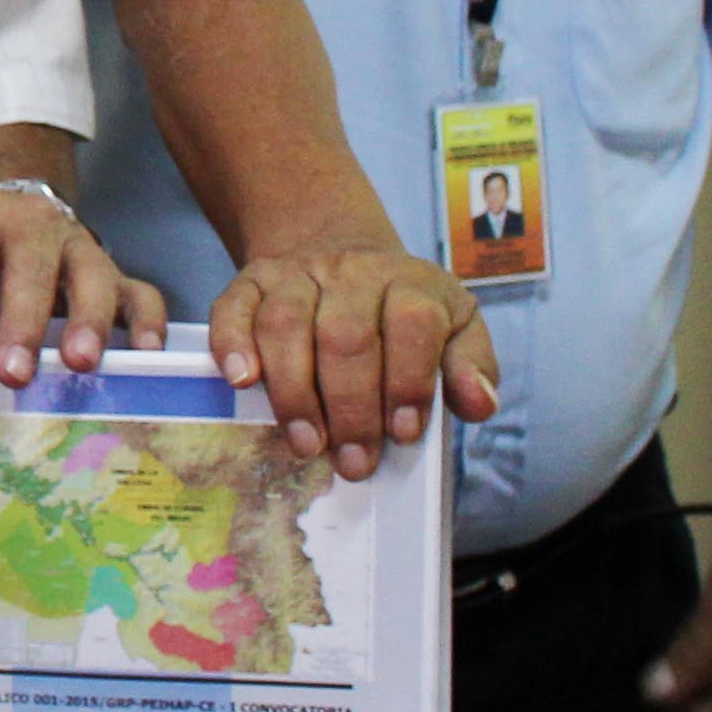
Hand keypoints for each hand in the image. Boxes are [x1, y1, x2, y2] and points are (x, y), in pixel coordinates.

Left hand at [0, 185, 165, 384]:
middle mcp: (29, 221)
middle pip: (31, 264)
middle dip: (22, 321)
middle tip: (11, 373)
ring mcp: (78, 245)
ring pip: (94, 274)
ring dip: (89, 319)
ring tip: (79, 364)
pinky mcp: (113, 271)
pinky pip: (140, 291)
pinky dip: (146, 321)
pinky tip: (141, 355)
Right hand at [202, 233, 495, 477]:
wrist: (342, 250)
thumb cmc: (402, 312)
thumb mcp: (455, 327)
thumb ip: (471, 365)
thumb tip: (479, 404)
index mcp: (410, 283)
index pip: (412, 323)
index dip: (407, 381)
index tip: (402, 434)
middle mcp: (352, 272)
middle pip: (345, 334)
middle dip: (350, 407)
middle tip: (352, 460)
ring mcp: (297, 273)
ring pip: (286, 324)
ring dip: (295, 392)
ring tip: (306, 444)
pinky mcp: (252, 280)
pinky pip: (233, 307)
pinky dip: (232, 345)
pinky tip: (242, 383)